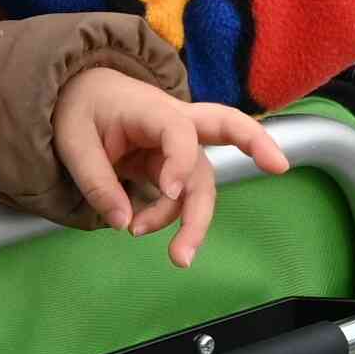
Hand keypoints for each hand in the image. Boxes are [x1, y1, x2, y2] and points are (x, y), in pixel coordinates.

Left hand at [53, 71, 290, 267]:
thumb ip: (97, 182)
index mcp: (151, 109)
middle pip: (227, 126)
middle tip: (281, 167)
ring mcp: (178, 145)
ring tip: (178, 258)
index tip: (168, 191)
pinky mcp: (173, 165)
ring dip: (196, 220)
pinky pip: (183, 195)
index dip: (181, 161)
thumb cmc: (79, 110)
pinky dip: (168, 217)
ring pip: (204, 180)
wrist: (80, 95)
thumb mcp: (73, 144)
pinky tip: (138, 227)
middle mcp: (175, 124)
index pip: (179, 130)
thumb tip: (124, 223)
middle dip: (255, 144)